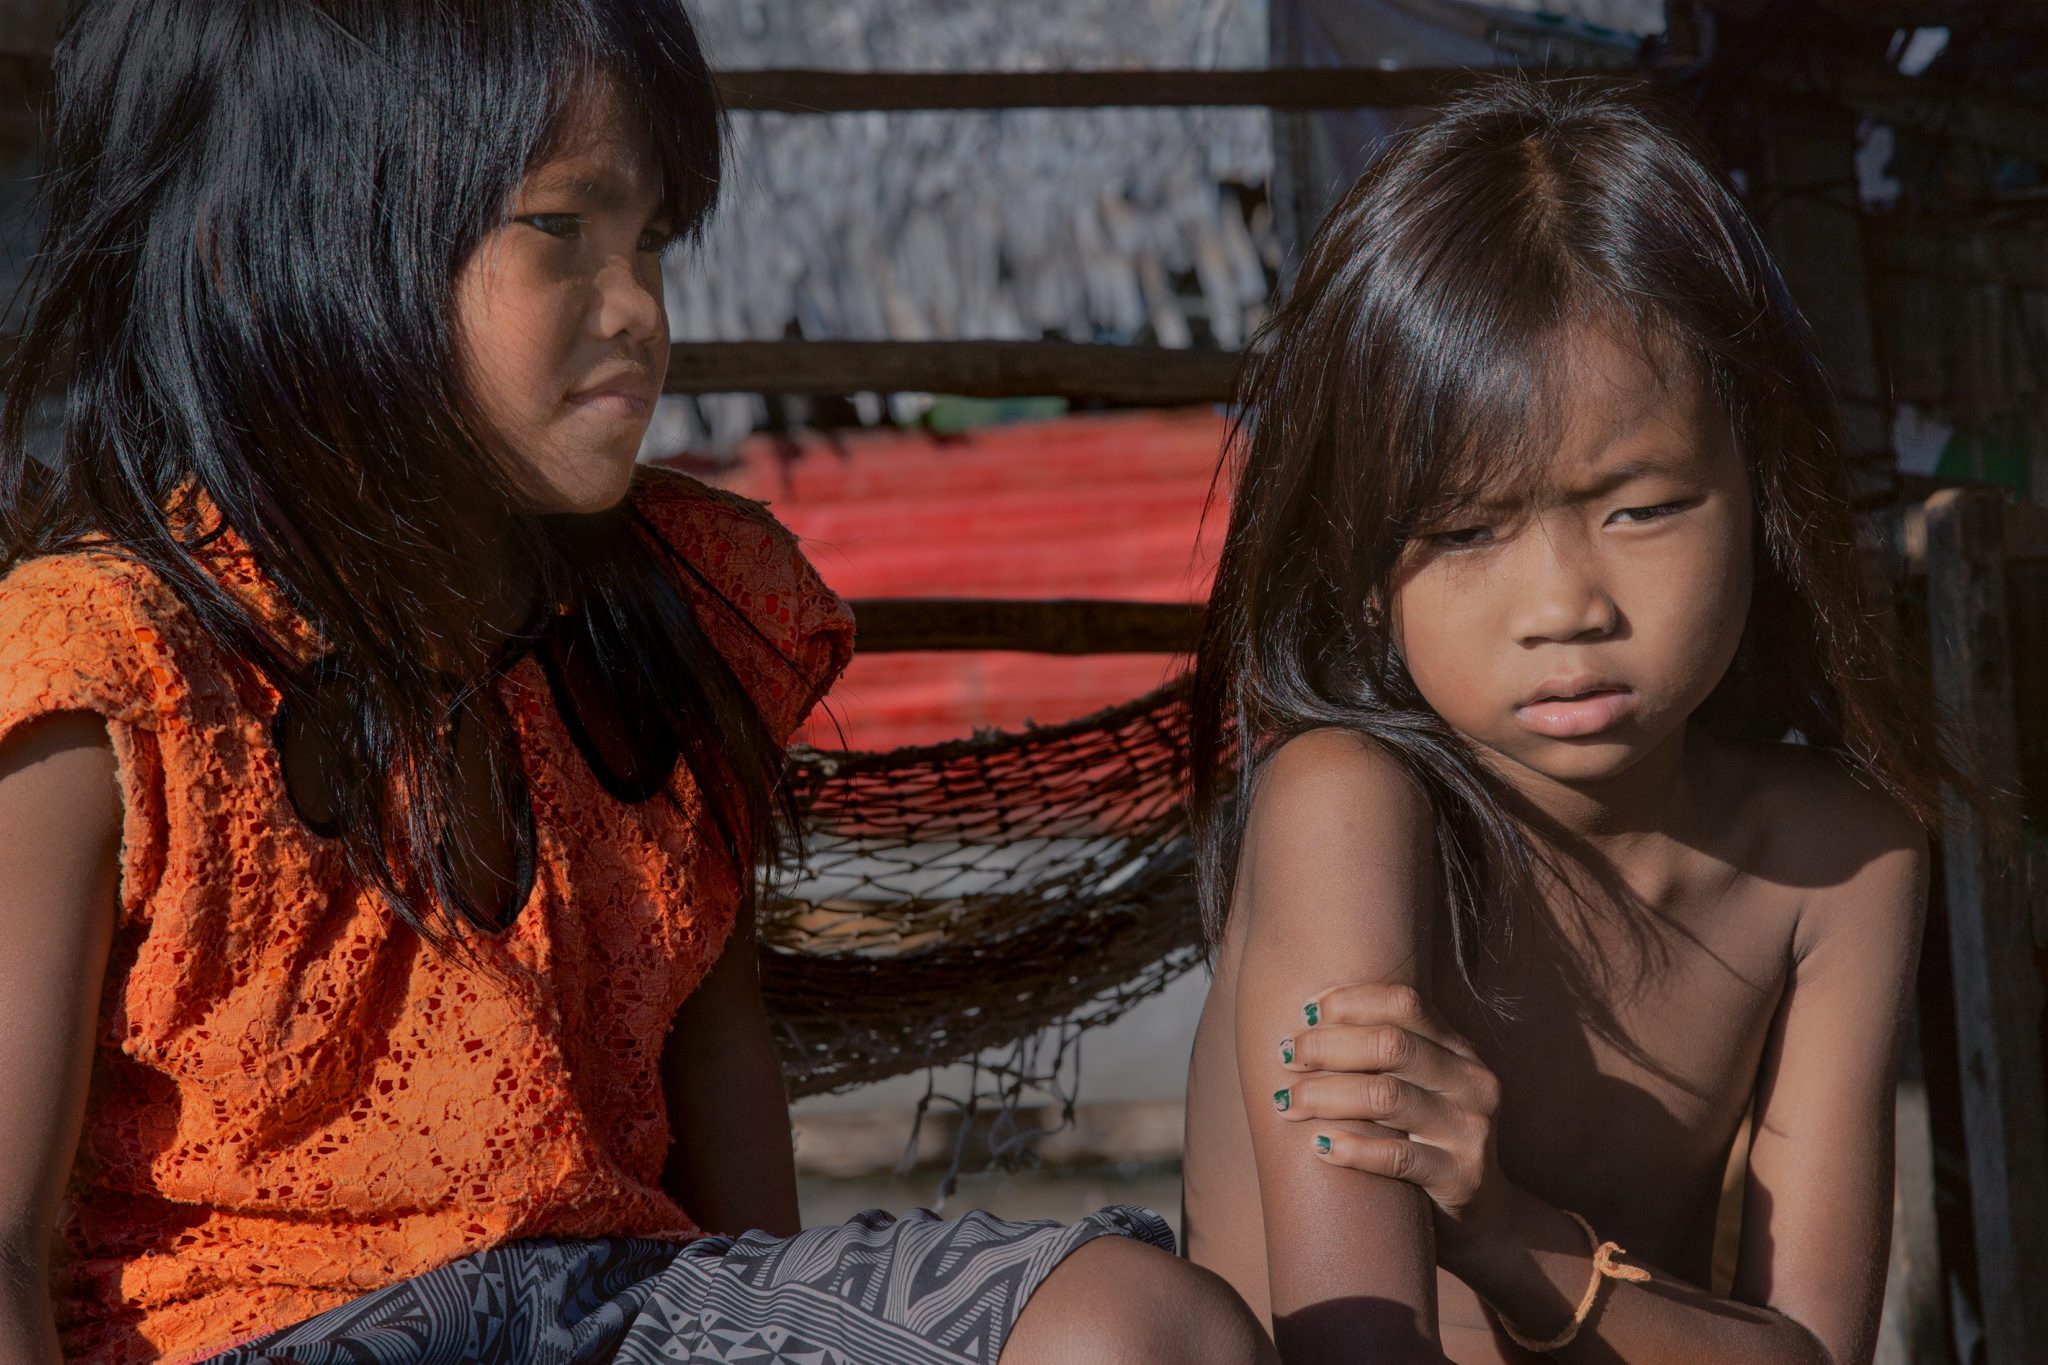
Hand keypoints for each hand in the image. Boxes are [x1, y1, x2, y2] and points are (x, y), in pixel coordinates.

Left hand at [1274, 981, 1510, 1249]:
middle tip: (1286, 1057)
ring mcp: (1470, 1130)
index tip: (1305, 1013)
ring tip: (1288, 1102)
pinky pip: (1397, 1156)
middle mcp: (1471, 1082)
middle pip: (1390, 1045)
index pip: (1404, 1003)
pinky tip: (1320, 1146)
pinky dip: (1353, 1148)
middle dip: (1327, 1047)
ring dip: (1325, 1095)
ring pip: (1386, 1096)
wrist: (1479, 1215)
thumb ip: (1382, 1055)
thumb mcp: (1416, 1087)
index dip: (1351, 1002)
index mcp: (1459, 1049)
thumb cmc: (1425, 1138)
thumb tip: (1305, 1017)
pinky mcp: (1461, 1177)